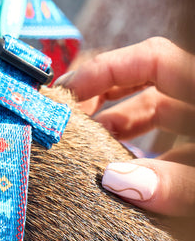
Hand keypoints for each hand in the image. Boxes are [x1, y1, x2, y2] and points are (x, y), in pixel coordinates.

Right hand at [58, 37, 194, 215]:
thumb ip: (175, 183)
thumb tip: (113, 179)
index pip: (151, 57)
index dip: (105, 68)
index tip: (66, 94)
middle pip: (145, 84)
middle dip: (101, 99)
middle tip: (64, 122)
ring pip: (156, 117)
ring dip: (117, 130)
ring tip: (83, 151)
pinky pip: (169, 147)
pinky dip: (141, 158)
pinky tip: (116, 178)